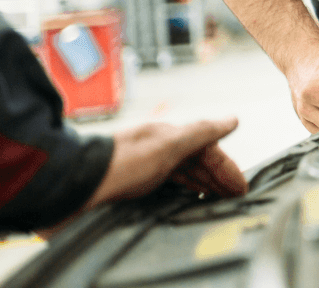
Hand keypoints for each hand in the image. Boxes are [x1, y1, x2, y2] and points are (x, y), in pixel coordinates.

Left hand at [88, 117, 247, 208]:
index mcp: (170, 136)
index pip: (209, 150)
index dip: (227, 168)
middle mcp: (160, 148)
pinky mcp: (134, 184)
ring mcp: (147, 166)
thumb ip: (203, 132)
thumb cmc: (121, 164)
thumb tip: (232, 120)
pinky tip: (187, 199)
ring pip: (185, 174)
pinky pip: (169, 186)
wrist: (78, 185)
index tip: (241, 187)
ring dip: (204, 185)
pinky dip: (184, 191)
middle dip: (219, 179)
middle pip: (198, 163)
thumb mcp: (169, 145)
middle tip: (235, 197)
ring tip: (218, 199)